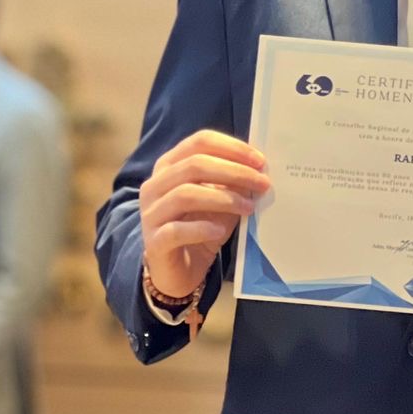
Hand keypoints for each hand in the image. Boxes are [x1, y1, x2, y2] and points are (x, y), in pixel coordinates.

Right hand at [140, 130, 270, 299]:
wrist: (179, 271)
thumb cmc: (200, 228)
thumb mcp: (221, 201)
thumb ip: (233, 183)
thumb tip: (259, 169)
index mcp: (169, 166)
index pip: (199, 142)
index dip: (231, 147)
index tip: (259, 160)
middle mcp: (155, 185)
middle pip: (194, 165)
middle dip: (234, 172)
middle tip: (262, 183)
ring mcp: (150, 213)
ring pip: (185, 194)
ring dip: (223, 198)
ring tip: (248, 207)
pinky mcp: (154, 242)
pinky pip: (177, 230)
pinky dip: (202, 228)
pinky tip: (221, 230)